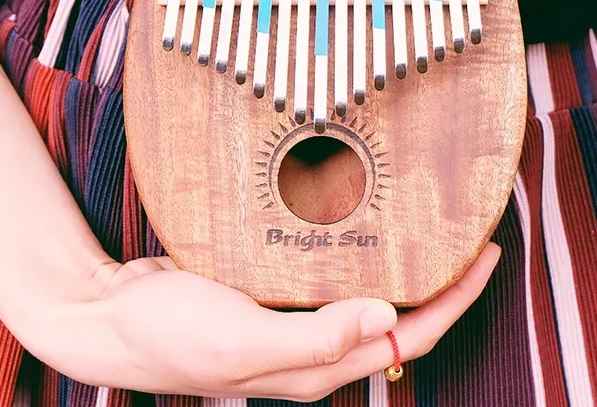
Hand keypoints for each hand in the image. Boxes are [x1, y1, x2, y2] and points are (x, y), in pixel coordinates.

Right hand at [42, 243, 500, 400]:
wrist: (108, 318)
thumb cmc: (167, 336)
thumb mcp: (238, 340)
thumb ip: (312, 339)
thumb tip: (388, 321)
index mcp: (316, 368)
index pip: (408, 337)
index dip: (455, 299)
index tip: (487, 254)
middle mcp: (314, 348)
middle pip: (400, 319)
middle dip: (444, 282)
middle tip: (470, 232)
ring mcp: (294, 321)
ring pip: (370, 296)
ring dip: (406, 268)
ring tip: (430, 229)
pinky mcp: (273, 294)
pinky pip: (332, 277)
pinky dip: (360, 256)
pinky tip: (364, 229)